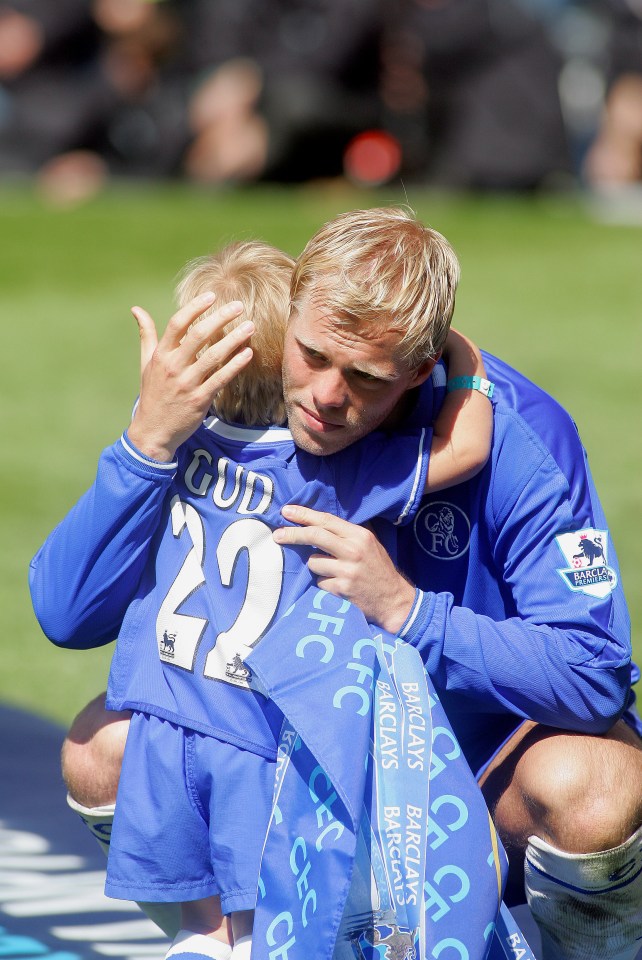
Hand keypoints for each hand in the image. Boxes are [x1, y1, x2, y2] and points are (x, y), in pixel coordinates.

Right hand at [127, 293, 253, 460]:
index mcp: (161, 355)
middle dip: (220, 318)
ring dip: (234, 339)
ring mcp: (187, 384)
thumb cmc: (152, 394)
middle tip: (239, 306)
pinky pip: (221, 378)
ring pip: (213, 356)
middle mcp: (173, 367)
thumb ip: (146, 335)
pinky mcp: (200, 400)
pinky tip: (248, 353)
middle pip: (199, 335)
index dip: (195, 307)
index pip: (177, 324)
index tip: (212, 295)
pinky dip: (235, 365)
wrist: (153, 431)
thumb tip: (137, 309)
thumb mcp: (146, 363)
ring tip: (250, 327)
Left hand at [273, 505, 415, 633]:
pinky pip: (319, 582)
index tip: (287, 511)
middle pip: (314, 536)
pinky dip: (324, 583)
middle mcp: (353, 551)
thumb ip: (349, 531)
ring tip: (333, 572)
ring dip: (316, 567)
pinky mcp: (341, 590)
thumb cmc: (378, 569)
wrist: (394, 600)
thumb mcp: (371, 543)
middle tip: (277, 535)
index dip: (304, 514)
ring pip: (313, 562)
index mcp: (360, 536)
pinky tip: (337, 586)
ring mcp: (347, 571)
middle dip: (292, 534)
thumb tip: (320, 517)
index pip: (326, 520)